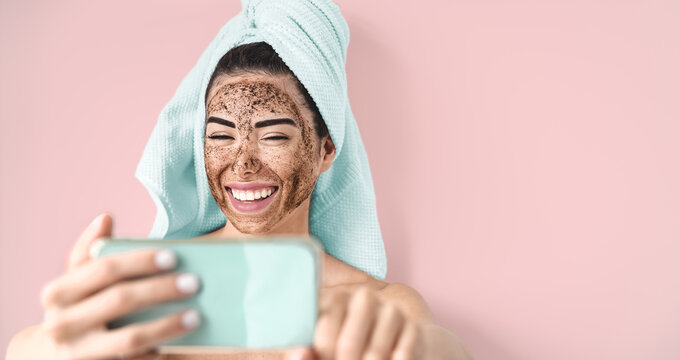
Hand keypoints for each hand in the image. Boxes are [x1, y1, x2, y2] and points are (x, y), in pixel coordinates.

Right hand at [7, 213, 200, 359]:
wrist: (53, 359)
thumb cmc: (76, 309)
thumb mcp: (74, 281)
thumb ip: (88, 250)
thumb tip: (105, 218)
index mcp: (58, 293)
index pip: (104, 270)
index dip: (140, 261)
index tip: (173, 256)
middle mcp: (62, 324)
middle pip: (120, 300)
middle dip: (160, 290)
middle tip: (195, 282)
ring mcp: (80, 354)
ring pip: (130, 339)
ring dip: (167, 326)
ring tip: (196, 316)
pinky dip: (160, 352)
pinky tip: (183, 342)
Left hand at [312, 286, 424, 359]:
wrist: (402, 347)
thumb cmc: (355, 351)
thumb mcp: (328, 351)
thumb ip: (312, 355)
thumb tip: (300, 355)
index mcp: (336, 301)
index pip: (323, 334)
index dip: (324, 356)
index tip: (328, 358)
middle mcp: (363, 298)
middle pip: (348, 346)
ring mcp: (391, 310)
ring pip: (375, 355)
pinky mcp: (414, 326)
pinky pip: (401, 357)